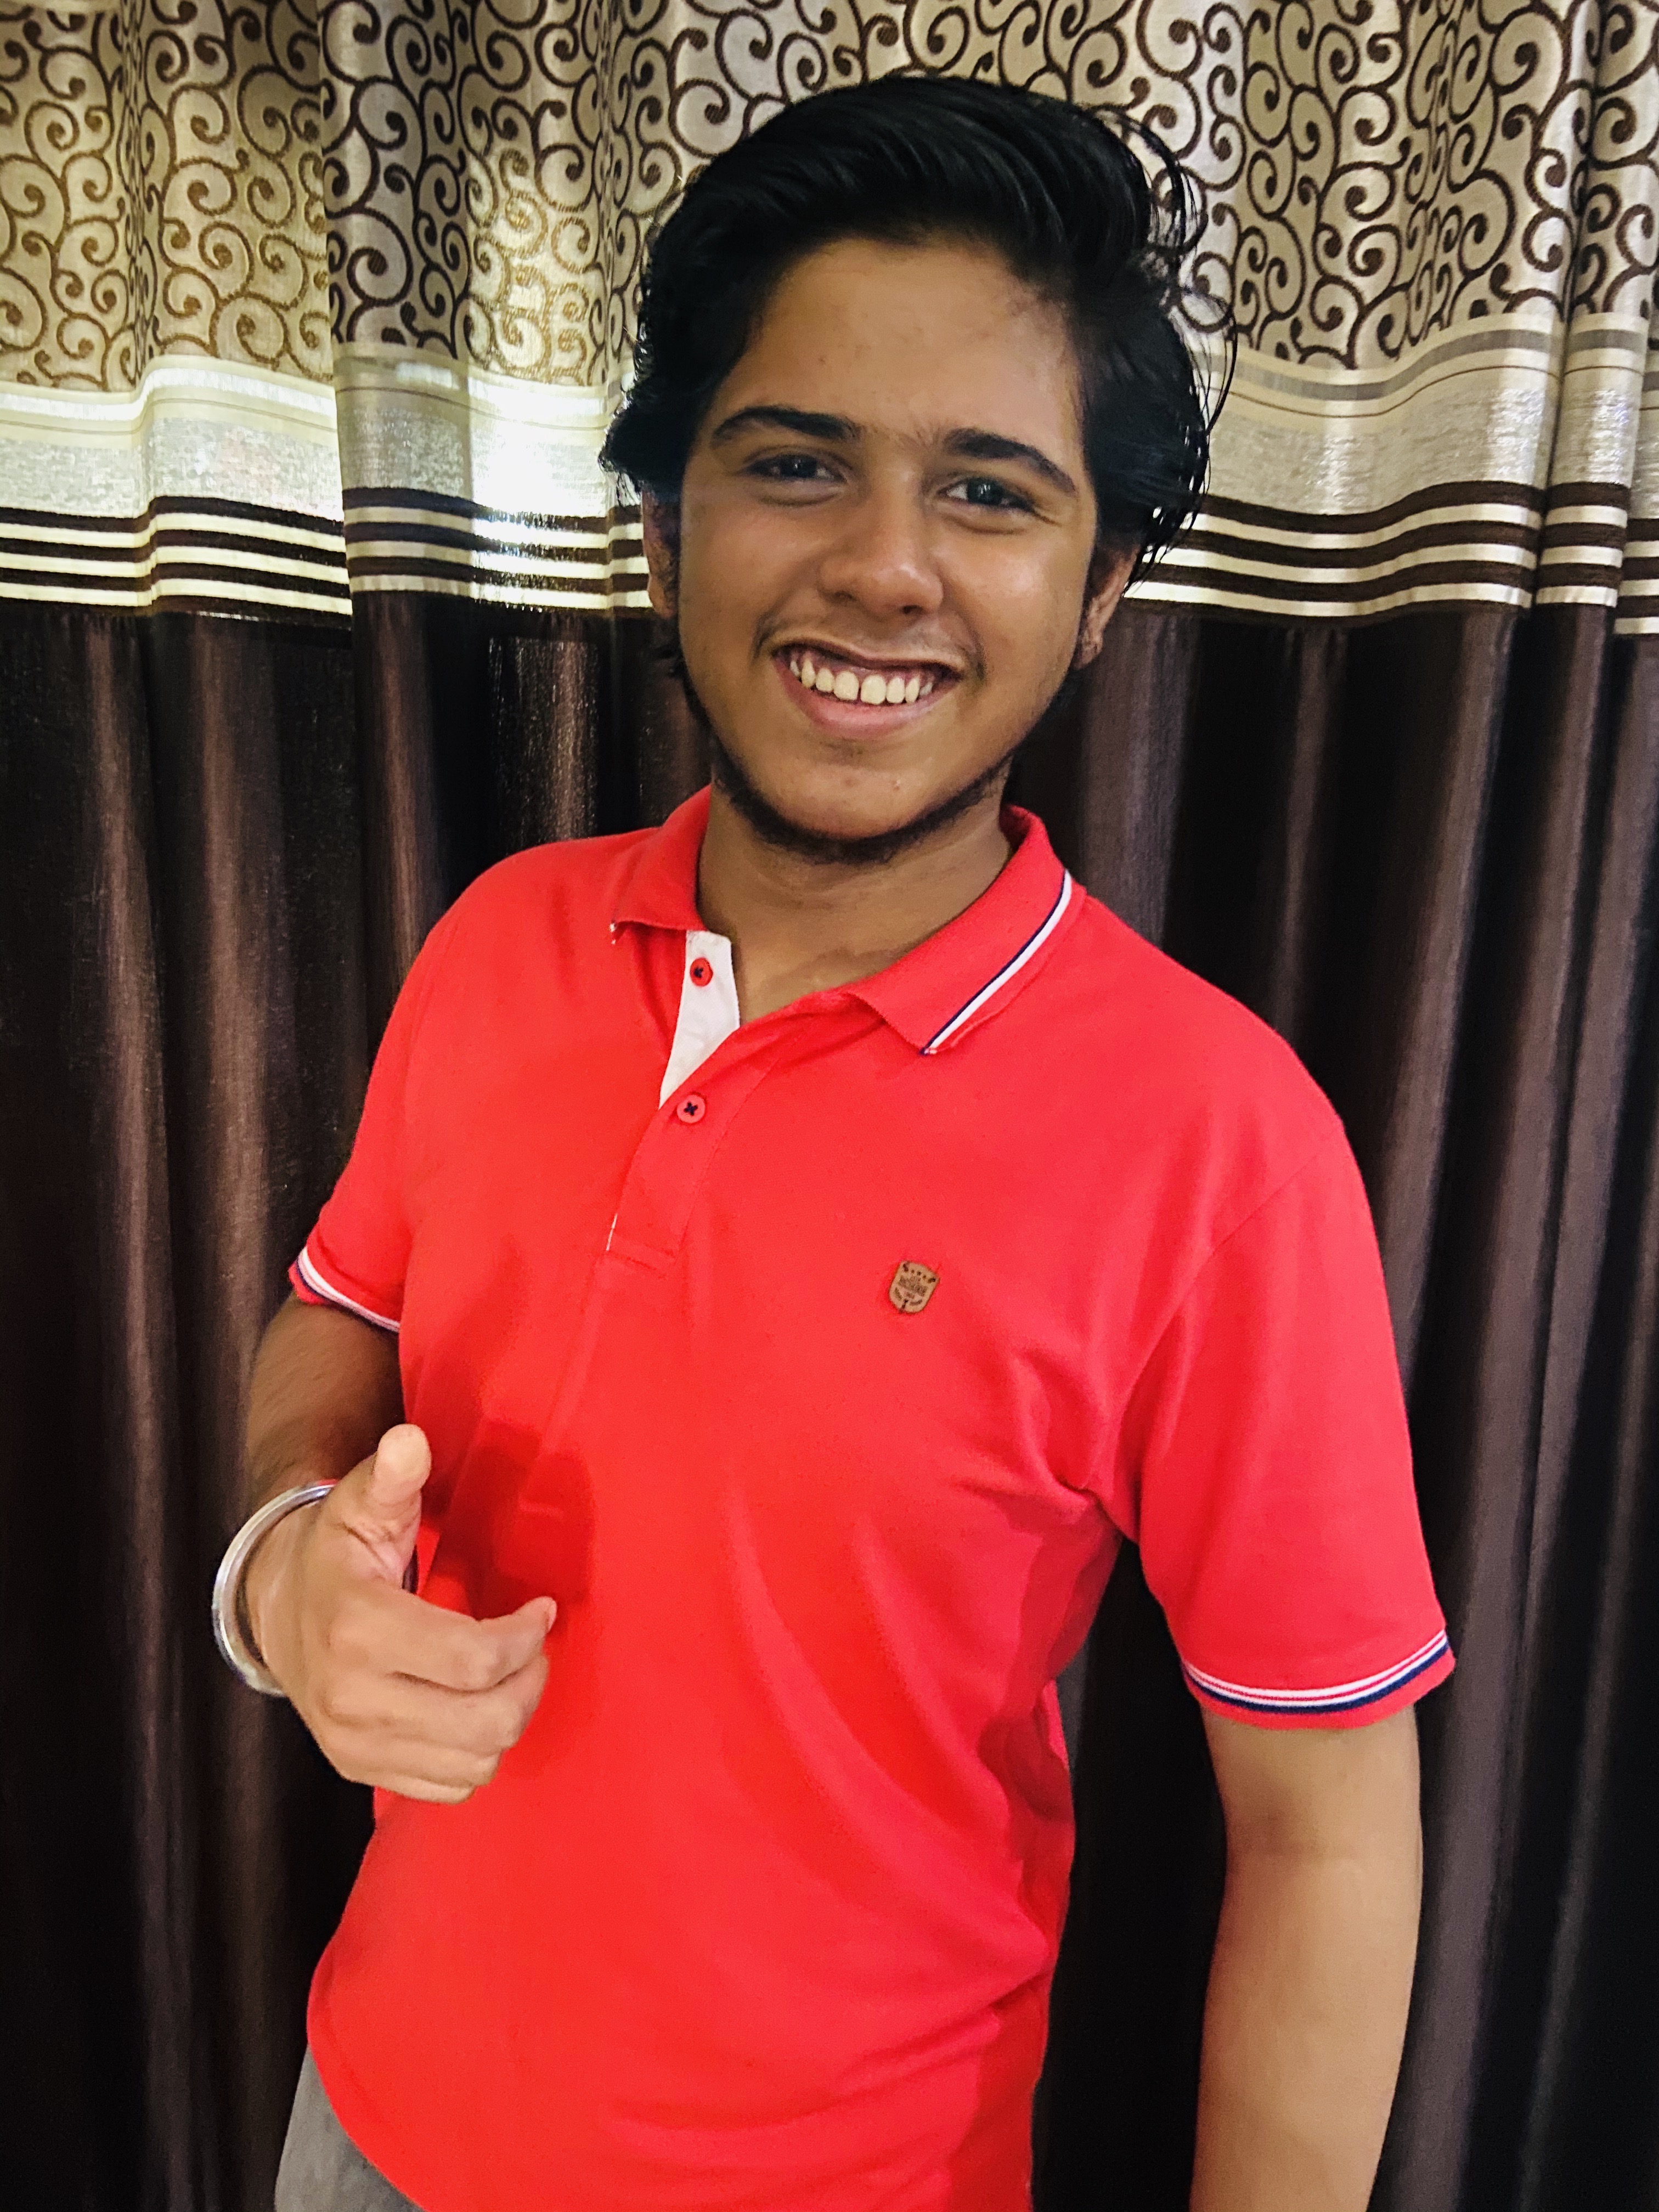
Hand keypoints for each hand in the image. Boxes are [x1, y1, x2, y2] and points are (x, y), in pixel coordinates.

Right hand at [244, 1423, 554, 1803]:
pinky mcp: (359, 1770)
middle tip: (533, 1646)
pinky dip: (479, 1753)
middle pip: (484, 1721)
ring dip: (510, 1717)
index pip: (474, 1659)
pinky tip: (476, 1707)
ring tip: (511, 1674)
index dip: (526, 1637)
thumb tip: (410, 1439)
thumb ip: (393, 1477)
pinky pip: (450, 1787)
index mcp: (358, 1629)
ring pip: (475, 1762)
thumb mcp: (361, 1505)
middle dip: (529, 1680)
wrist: (275, 1611)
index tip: (539, 1609)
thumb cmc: (337, 1552)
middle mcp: (352, 1698)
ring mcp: (353, 1744)